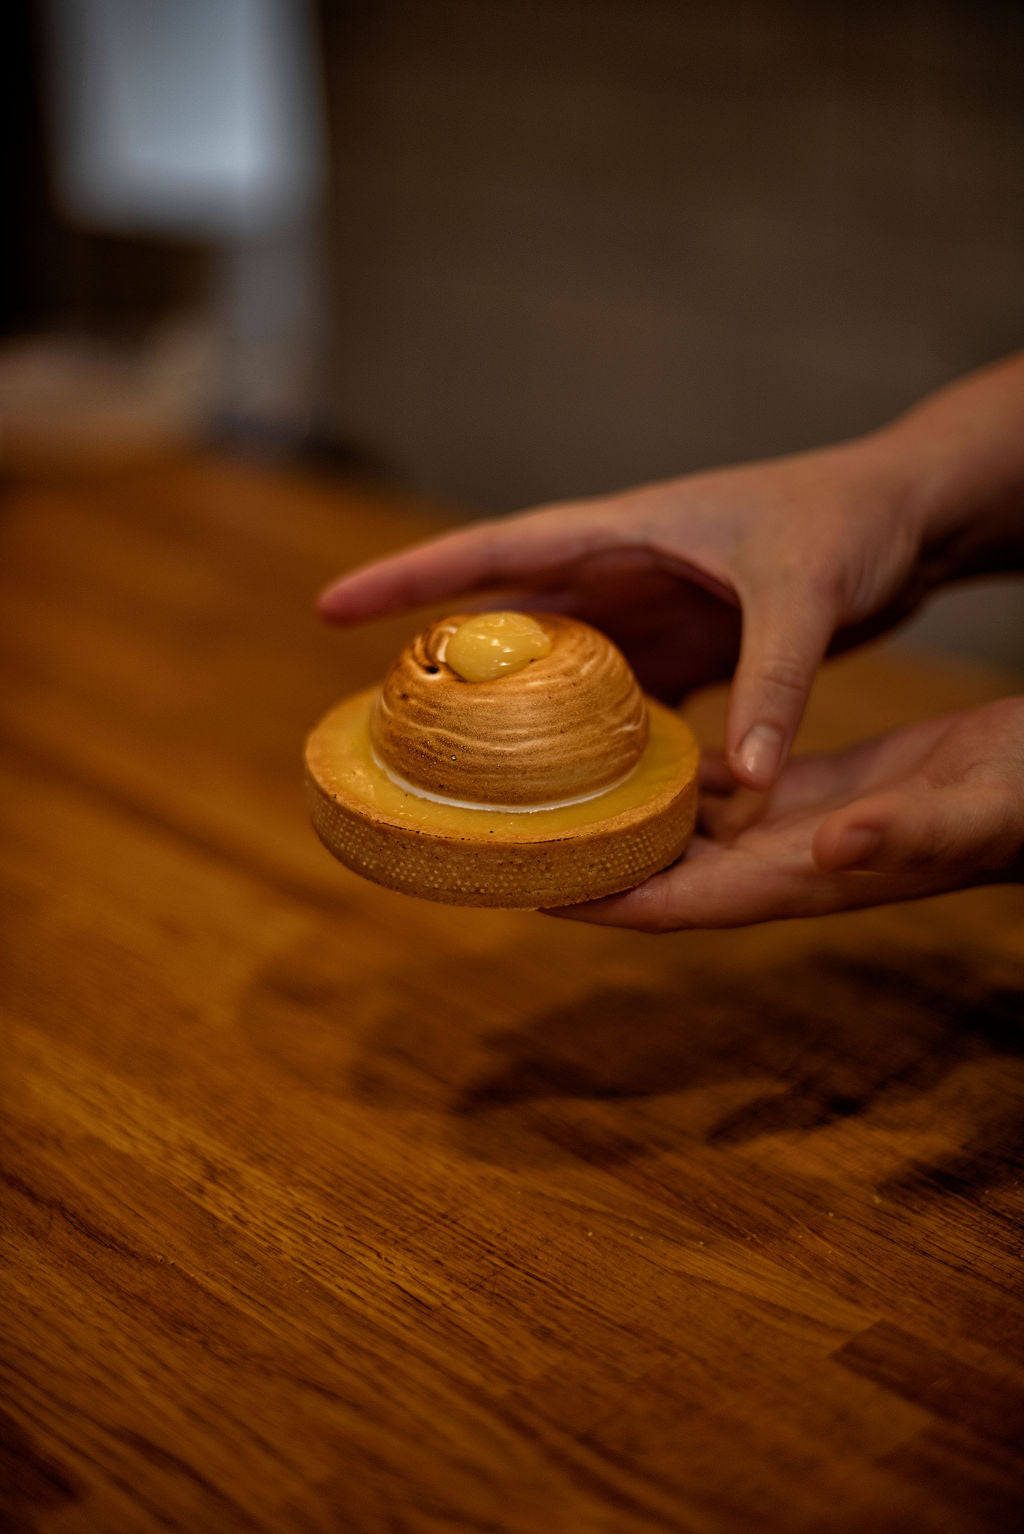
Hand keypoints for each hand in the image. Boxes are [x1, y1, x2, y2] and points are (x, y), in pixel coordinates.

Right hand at [319, 438, 930, 787]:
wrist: (910, 517)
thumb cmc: (852, 522)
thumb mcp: (806, 593)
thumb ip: (774, 682)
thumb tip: (746, 784)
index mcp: (622, 532)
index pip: (492, 552)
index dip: (407, 579)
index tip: (328, 608)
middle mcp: (623, 575)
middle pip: (505, 620)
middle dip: (439, 661)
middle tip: (376, 718)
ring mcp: (653, 616)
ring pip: (556, 673)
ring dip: (511, 719)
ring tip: (454, 773)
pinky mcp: (692, 652)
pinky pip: (621, 706)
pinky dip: (593, 747)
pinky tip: (570, 796)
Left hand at [544, 697, 1023, 928]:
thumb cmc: (1021, 799)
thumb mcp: (971, 809)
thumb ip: (905, 834)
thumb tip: (832, 848)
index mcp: (803, 873)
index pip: (682, 902)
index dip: (607, 903)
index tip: (525, 889)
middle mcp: (780, 858)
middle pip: (659, 874)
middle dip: (586, 864)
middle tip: (502, 836)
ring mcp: (790, 823)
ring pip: (679, 831)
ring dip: (614, 819)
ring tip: (539, 790)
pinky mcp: (805, 784)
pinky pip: (715, 788)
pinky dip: (666, 776)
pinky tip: (625, 748)